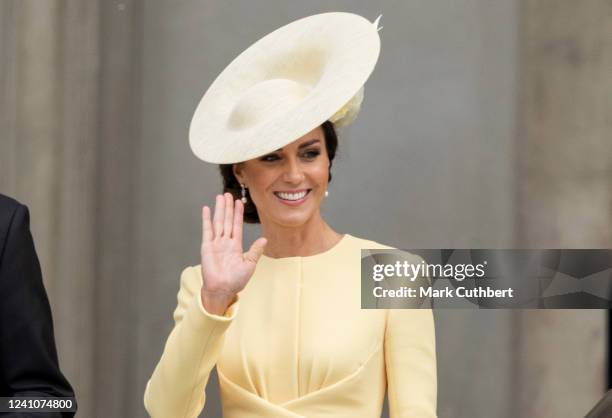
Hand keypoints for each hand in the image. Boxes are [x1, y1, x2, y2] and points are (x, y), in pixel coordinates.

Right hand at [200, 193, 266, 313]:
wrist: (223, 289)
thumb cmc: (236, 281)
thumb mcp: (249, 264)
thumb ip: (255, 251)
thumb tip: (264, 239)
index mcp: (235, 246)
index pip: (237, 225)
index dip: (238, 214)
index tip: (239, 202)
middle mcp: (225, 242)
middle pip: (227, 220)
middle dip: (228, 207)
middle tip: (228, 194)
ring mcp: (215, 243)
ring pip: (218, 222)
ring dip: (219, 209)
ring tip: (220, 197)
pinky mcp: (207, 246)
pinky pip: (207, 230)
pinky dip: (206, 219)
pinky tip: (206, 209)